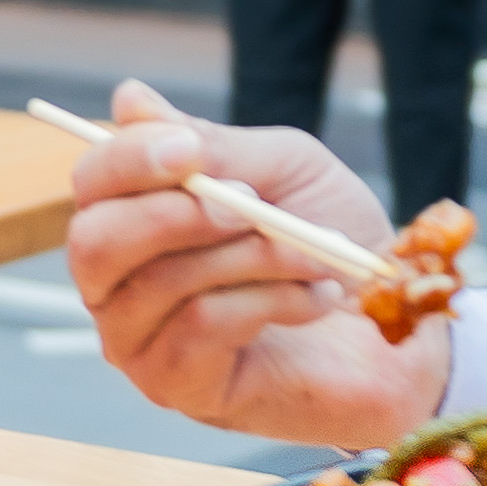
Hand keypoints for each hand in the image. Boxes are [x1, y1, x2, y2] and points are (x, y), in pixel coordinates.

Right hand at [61, 81, 455, 450]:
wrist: (394, 331)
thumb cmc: (332, 244)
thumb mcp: (281, 172)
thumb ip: (212, 145)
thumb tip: (128, 98)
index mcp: (135, 220)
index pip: (92, 185)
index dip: (130, 160)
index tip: (189, 148)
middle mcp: (118, 284)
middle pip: (95, 241)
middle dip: (179, 213)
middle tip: (254, 204)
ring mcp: (141, 342)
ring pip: (162, 282)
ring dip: (254, 255)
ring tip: (315, 255)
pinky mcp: (178, 387)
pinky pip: (200, 327)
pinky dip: (271, 301)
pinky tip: (315, 300)